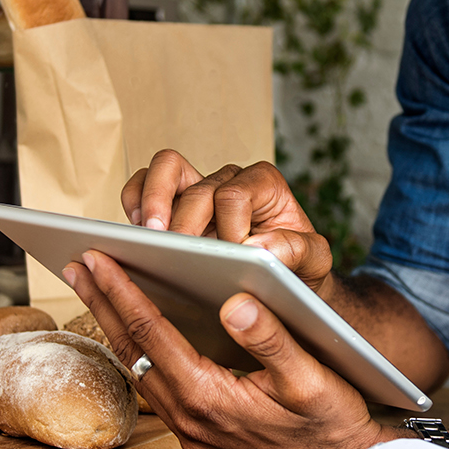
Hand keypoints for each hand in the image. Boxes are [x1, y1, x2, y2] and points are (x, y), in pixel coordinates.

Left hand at [64, 249, 393, 448]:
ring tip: (97, 290)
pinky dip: (141, 353)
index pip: (153, 333)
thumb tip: (234, 302)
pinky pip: (158, 390)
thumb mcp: (312, 376)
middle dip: (102, 303)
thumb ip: (271, 338)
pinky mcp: (199, 438)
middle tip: (75, 264)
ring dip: (116, 328)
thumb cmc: (333, 420)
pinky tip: (138, 332)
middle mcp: (190, 420)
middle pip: (133, 351)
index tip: (96, 258)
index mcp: (209, 398)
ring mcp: (191, 434)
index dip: (121, 291)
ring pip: (140, 370)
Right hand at [122, 149, 334, 291]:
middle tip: (177, 249)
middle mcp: (229, 180)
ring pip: (165, 169)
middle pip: (196, 185)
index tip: (232, 256)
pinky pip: (143, 186)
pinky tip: (137, 234)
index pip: (233, 194)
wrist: (286, 279)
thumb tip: (258, 248)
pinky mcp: (172, 206)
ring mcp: (197, 189)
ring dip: (151, 200)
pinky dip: (134, 201)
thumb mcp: (314, 261)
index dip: (228, 226)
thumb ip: (298, 250)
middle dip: (184, 219)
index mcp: (264, 185)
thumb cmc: (299, 266)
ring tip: (148, 236)